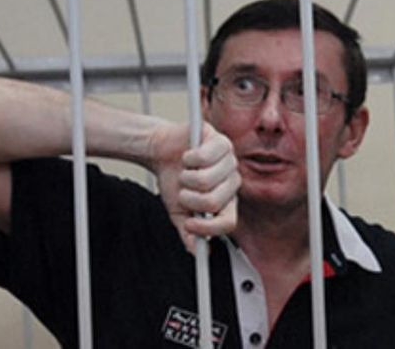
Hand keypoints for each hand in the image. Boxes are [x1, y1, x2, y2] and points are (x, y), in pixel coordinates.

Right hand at [149, 121, 239, 253]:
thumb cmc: (173, 178)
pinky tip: (187, 156)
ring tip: (184, 172)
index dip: (207, 227)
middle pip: (214, 202)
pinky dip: (188, 159)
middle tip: (182, 192)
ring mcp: (229, 161)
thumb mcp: (178, 211)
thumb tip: (196, 252)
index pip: (228, 222)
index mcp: (226, 201)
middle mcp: (232, 182)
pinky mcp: (221, 142)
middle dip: (189, 199)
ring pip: (207, 179)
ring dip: (186, 177)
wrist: (162, 150)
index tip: (188, 225)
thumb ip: (187, 232)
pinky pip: (204, 157)